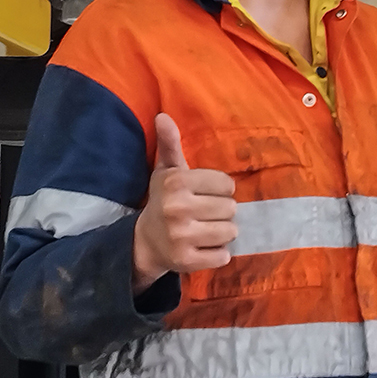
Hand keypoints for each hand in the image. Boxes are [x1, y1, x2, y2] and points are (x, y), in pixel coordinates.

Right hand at [132, 113, 237, 292]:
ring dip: (223, 233)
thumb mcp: (166, 171)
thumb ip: (170, 144)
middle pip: (231, 208)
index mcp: (176, 182)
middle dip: (222, 212)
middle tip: (205, 215)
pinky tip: (204, 248)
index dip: (221, 190)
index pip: (227, 184)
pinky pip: (223, 256)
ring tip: (205, 230)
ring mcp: (181, 237)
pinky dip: (219, 254)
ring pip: (230, 232)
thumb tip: (163, 116)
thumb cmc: (163, 200)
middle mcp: (177, 208)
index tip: (205, 195)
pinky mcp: (186, 261)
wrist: (145, 242)